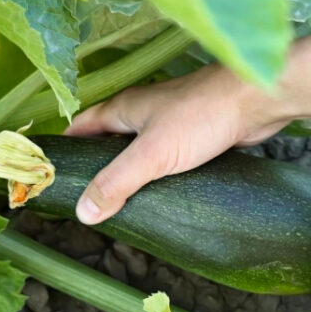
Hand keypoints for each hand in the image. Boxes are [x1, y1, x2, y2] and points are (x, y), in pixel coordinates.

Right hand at [64, 63, 292, 223]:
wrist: (257, 99)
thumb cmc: (202, 116)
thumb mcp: (152, 154)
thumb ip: (117, 182)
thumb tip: (83, 211)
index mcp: (124, 109)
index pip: (81, 128)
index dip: (65, 151)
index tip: (53, 177)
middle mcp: (143, 113)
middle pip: (108, 141)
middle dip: (97, 169)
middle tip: (88, 202)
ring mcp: (170, 124)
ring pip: (139, 151)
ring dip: (131, 174)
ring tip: (120, 206)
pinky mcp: (194, 136)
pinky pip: (166, 159)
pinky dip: (159, 175)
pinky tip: (160, 196)